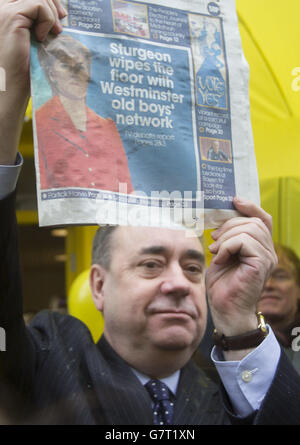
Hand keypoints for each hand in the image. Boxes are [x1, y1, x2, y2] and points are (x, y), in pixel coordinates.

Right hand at [0, 0, 66, 163]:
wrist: (11, 88)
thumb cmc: (23, 72)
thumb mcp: (34, 43)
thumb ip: (40, 26)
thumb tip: (61, 15)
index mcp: (6, 11)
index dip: (48, 0)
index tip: (61, 15)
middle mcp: (2, 7)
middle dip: (52, 1)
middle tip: (63, 18)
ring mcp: (4, 10)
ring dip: (52, 12)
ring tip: (55, 33)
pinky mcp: (11, 17)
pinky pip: (38, 5)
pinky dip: (47, 19)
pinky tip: (42, 38)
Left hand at [206, 197, 276, 338]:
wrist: (225, 310)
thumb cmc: (223, 284)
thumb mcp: (223, 254)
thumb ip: (229, 237)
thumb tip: (222, 217)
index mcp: (261, 247)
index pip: (262, 219)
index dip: (250, 206)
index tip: (234, 200)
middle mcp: (268, 251)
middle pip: (253, 221)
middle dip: (229, 225)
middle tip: (214, 239)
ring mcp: (267, 257)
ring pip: (248, 229)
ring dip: (226, 237)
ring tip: (215, 250)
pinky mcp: (261, 263)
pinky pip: (244, 241)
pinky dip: (227, 246)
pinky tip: (220, 258)